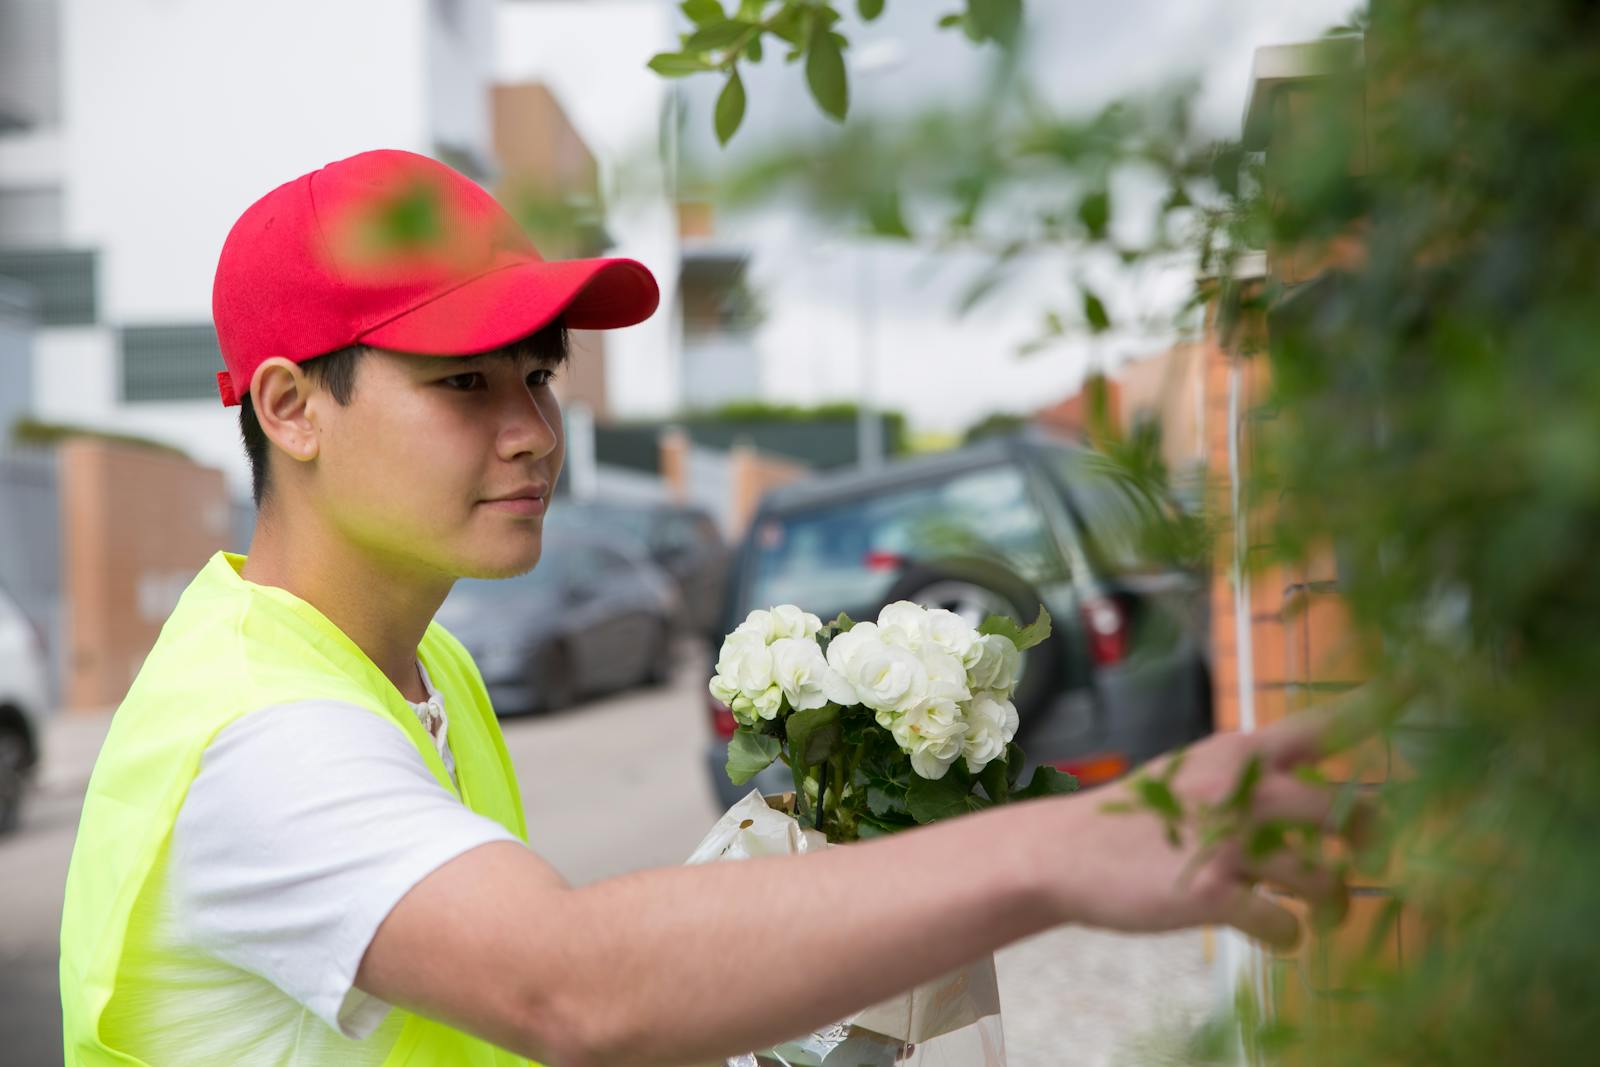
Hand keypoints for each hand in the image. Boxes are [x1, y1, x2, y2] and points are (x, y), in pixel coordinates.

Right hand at [1050, 709, 1373, 948]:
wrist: (1066, 852)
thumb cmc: (1133, 813)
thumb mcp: (1190, 770)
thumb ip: (1245, 771)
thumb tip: (1302, 780)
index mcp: (1239, 752)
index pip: (1320, 724)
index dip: (1375, 706)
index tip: (1421, 682)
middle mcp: (1244, 790)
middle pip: (1343, 809)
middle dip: (1365, 837)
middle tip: (1364, 851)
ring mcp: (1231, 844)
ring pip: (1323, 878)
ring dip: (1332, 901)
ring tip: (1323, 910)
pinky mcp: (1215, 894)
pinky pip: (1283, 924)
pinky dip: (1289, 936)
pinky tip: (1278, 934)